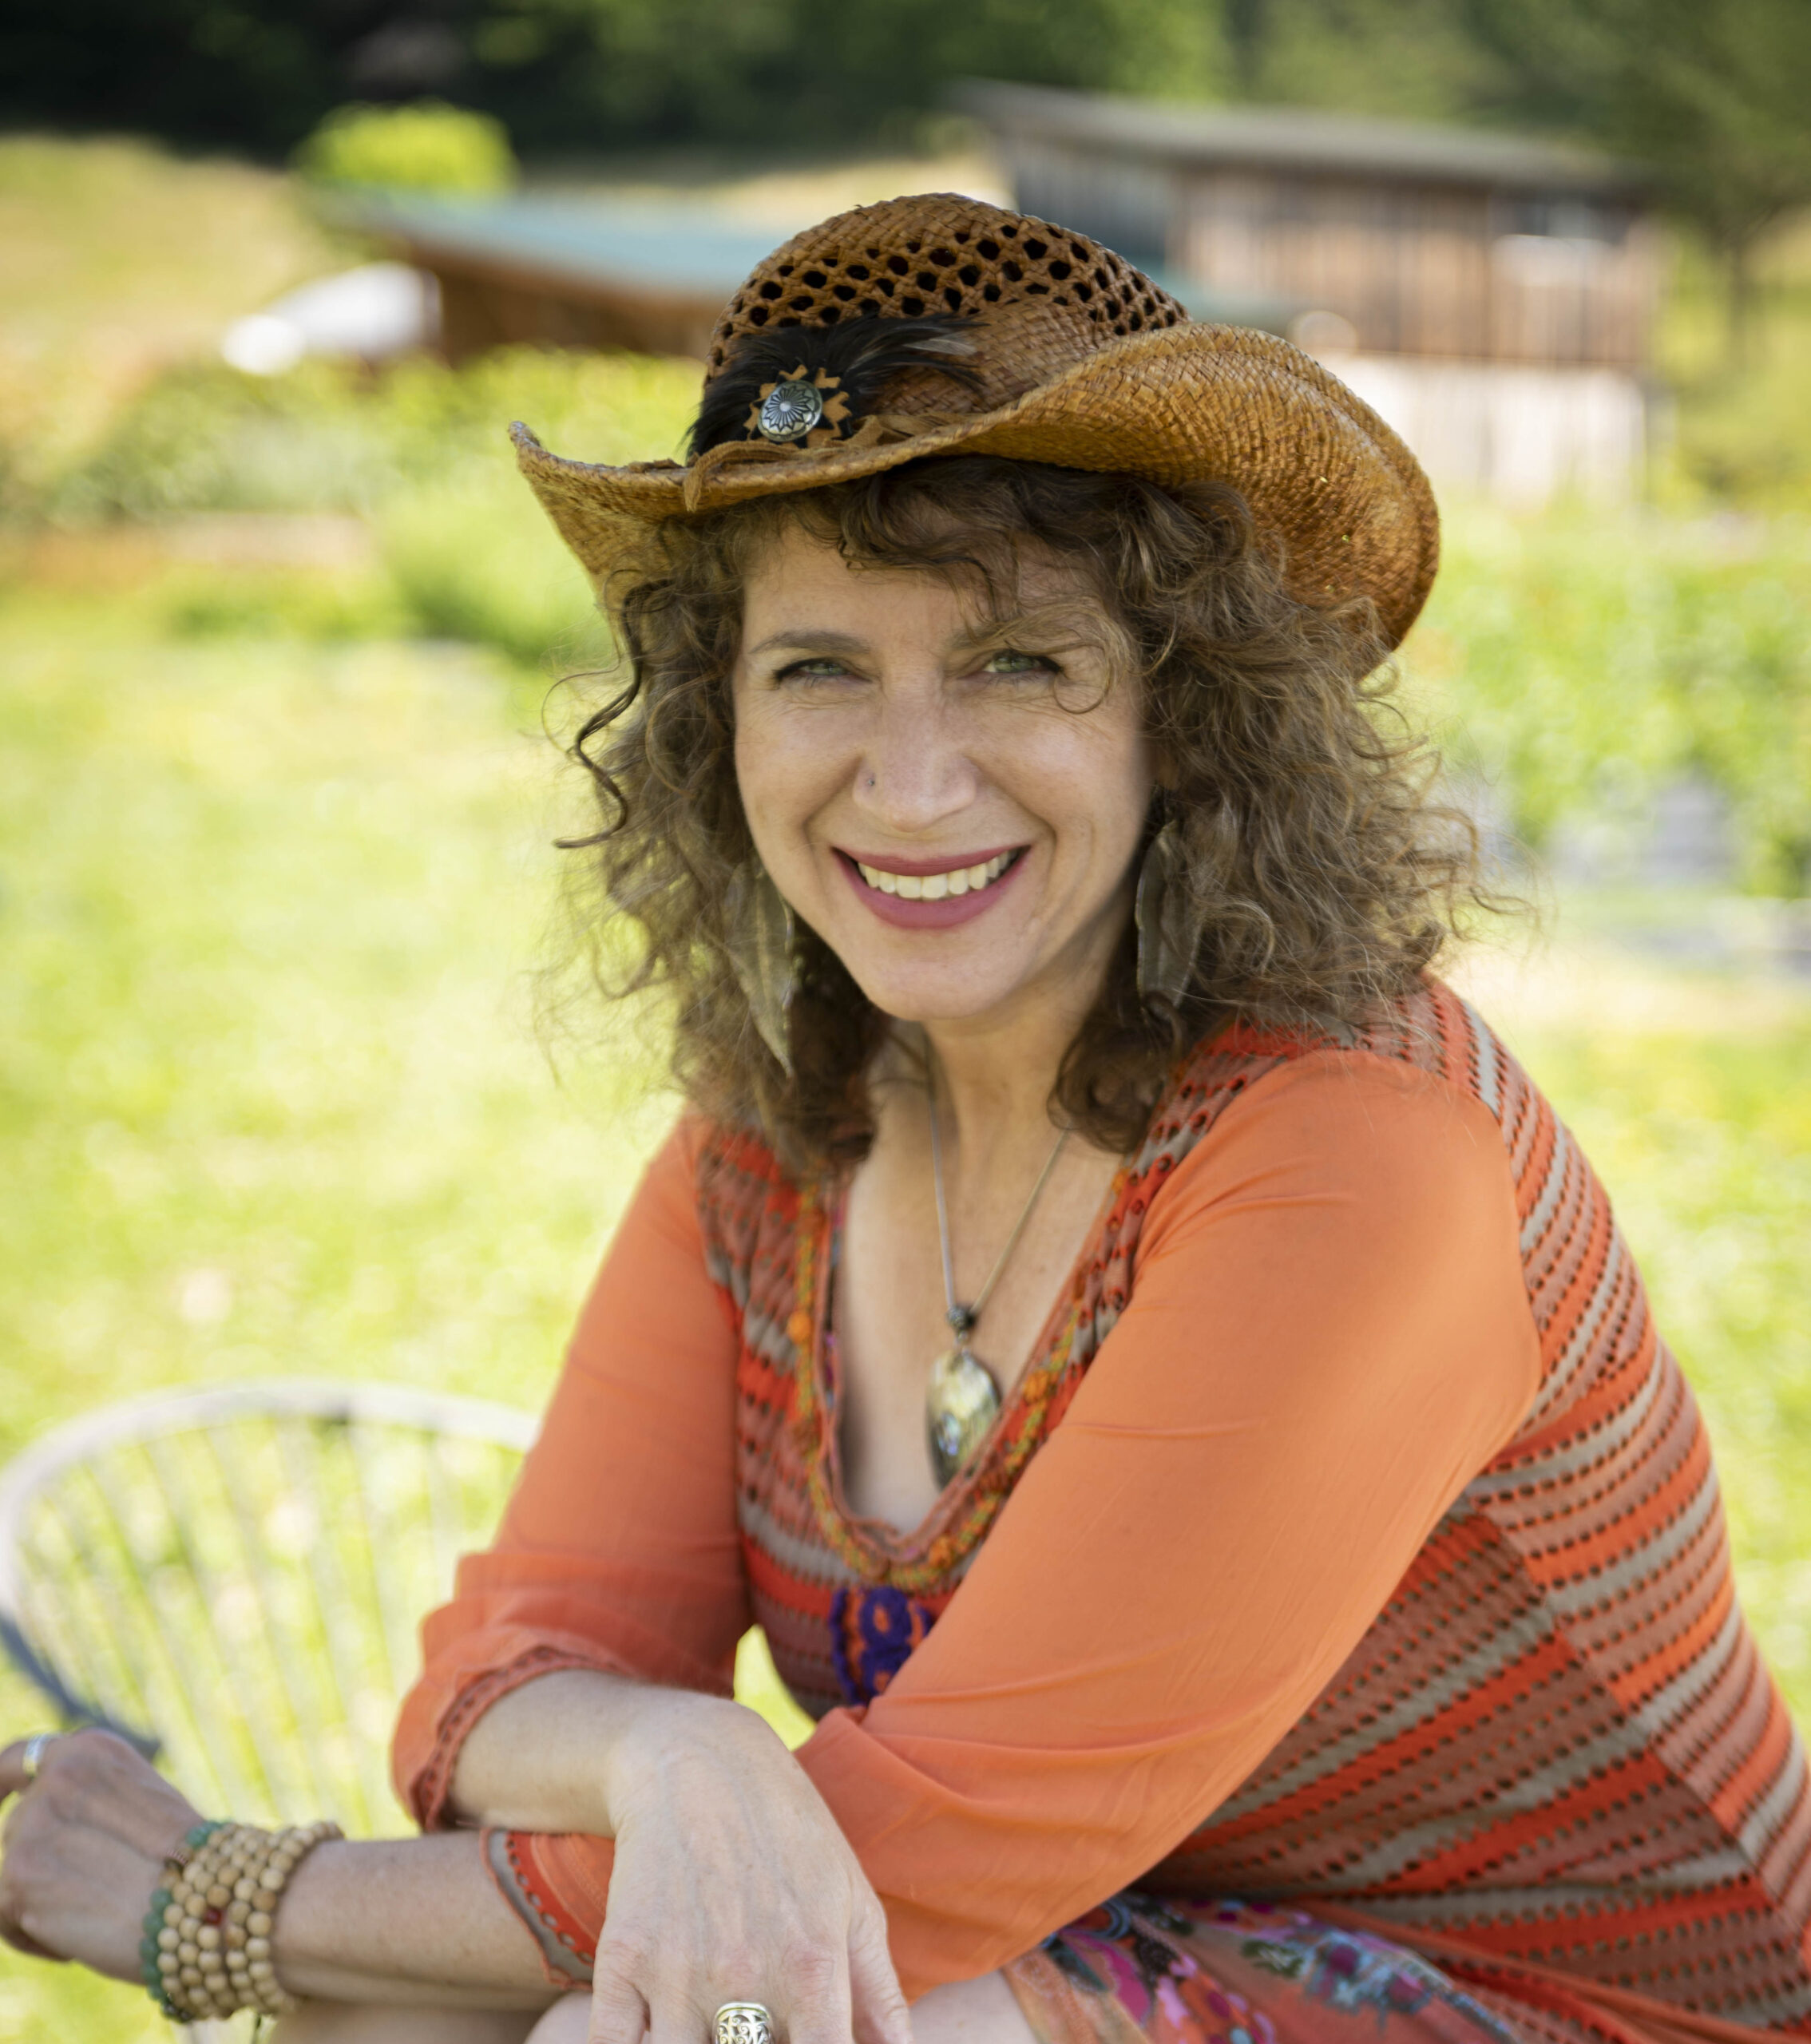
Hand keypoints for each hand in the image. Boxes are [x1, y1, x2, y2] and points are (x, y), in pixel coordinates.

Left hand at [0, 1730, 200, 1979]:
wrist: (200, 1900)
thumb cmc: (183, 1861)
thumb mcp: (138, 1803)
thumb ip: (87, 1801)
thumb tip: (32, 1823)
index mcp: (89, 1749)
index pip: (16, 1759)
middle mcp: (55, 1776)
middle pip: (19, 1830)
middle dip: (45, 1865)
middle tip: (98, 1890)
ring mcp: (32, 1824)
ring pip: (12, 1875)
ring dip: (42, 1902)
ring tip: (96, 1915)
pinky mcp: (16, 1876)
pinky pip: (3, 1916)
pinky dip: (33, 1936)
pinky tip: (76, 1942)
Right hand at [587, 1695, 910, 2043]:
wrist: (699, 1760)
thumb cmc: (790, 1833)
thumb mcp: (852, 1898)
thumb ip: (880, 1993)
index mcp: (811, 1967)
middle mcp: (745, 1977)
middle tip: (758, 2028)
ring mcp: (677, 1972)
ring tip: (715, 2026)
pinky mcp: (622, 1961)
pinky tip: (657, 2031)